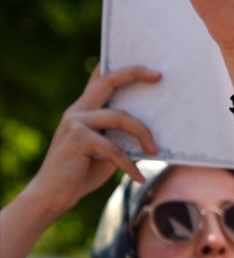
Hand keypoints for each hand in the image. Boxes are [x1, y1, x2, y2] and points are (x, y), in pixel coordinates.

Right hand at [29, 65, 160, 213]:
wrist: (52, 194)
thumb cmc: (82, 171)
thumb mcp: (106, 150)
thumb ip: (119, 135)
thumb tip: (150, 131)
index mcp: (84, 109)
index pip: (100, 79)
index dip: (120, 67)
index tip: (145, 63)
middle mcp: (78, 110)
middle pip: (108, 82)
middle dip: (133, 74)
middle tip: (158, 76)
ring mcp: (76, 123)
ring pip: (120, 116)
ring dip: (143, 133)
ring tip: (155, 150)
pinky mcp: (78, 140)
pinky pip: (114, 148)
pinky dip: (129, 164)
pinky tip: (138, 177)